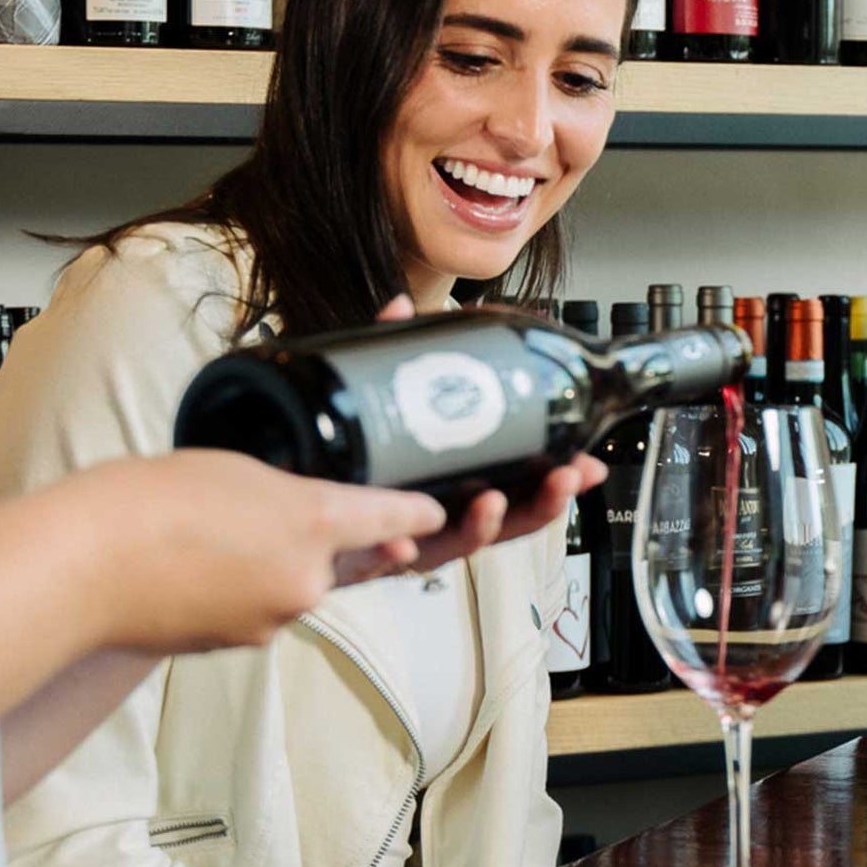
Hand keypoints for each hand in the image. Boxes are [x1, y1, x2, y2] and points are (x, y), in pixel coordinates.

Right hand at [61, 451, 447, 655]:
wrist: (79, 568)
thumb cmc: (147, 502)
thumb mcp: (237, 465)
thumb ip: (295, 489)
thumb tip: (324, 513)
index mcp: (315, 520)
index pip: (399, 517)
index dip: (421, 513)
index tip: (438, 511)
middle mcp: (308, 578)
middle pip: (355, 556)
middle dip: (353, 539)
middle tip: (340, 524)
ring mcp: (276, 616)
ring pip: (306, 580)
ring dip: (286, 557)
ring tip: (225, 523)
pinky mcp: (241, 641)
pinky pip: (266, 604)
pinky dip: (250, 581)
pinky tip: (206, 554)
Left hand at [331, 294, 609, 582]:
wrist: (282, 490)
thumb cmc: (336, 454)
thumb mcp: (376, 399)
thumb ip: (393, 355)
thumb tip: (403, 307)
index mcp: (455, 482)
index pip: (518, 484)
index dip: (554, 479)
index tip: (584, 465)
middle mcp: (440, 514)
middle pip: (507, 518)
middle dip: (543, 503)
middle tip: (565, 478)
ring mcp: (408, 537)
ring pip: (460, 543)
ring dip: (483, 527)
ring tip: (491, 503)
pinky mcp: (368, 555)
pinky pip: (385, 559)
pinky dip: (397, 550)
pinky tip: (400, 542)